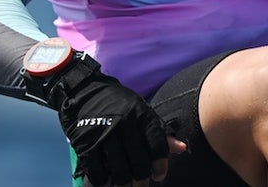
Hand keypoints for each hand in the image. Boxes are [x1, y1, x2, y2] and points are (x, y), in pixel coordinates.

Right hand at [49, 55, 186, 185]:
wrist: (84, 89)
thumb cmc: (119, 104)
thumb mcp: (141, 111)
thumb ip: (160, 132)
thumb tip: (182, 148)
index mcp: (142, 115)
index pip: (157, 145)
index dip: (160, 165)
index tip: (158, 176)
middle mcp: (125, 123)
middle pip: (138, 162)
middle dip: (141, 179)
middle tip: (140, 185)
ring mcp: (104, 133)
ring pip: (118, 169)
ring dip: (122, 183)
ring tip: (124, 186)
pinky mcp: (86, 141)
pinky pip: (96, 169)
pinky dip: (102, 180)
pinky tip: (106, 182)